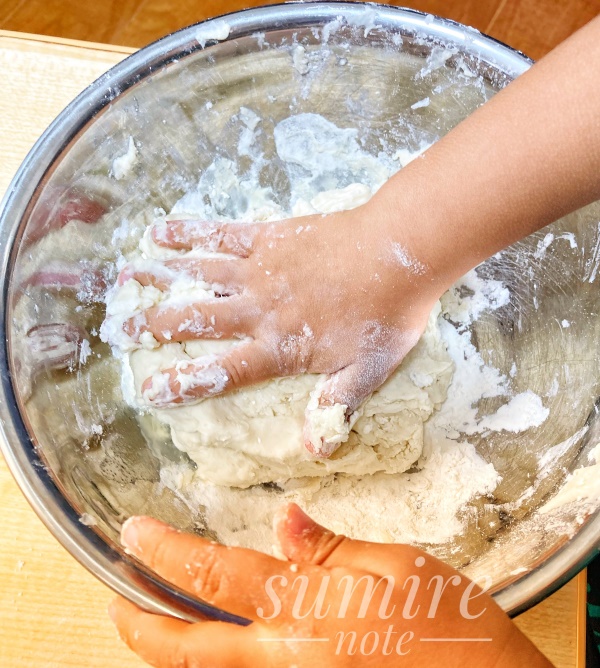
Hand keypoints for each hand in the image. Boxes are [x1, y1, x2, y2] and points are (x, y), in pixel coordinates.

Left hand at [109, 504, 551, 667]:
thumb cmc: (453, 628)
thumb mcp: (401, 566)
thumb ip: (332, 548)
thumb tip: (283, 519)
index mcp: (313, 612)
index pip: (216, 578)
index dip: (167, 552)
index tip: (135, 531)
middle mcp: (291, 661)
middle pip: (192, 651)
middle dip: (143, 629)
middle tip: (115, 603)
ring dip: (171, 653)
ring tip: (149, 623)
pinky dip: (216, 667)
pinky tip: (212, 649)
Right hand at [121, 200, 445, 455]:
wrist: (400, 251)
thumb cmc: (386, 315)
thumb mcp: (367, 373)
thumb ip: (335, 408)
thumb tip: (314, 452)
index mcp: (279, 348)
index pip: (222, 372)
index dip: (184, 383)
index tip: (149, 391)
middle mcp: (258, 310)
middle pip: (196, 321)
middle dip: (155, 328)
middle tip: (119, 329)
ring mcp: (260, 270)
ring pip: (198, 277)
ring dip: (159, 278)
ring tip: (124, 278)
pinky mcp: (269, 238)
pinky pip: (220, 235)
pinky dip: (189, 233)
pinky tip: (161, 230)